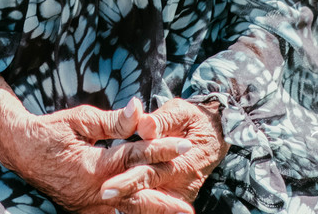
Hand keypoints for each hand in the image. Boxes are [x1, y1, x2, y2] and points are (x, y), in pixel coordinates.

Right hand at [5, 100, 193, 213]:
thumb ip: (113, 121)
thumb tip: (139, 109)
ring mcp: (86, 205)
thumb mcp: (81, 119)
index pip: (135, 157)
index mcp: (94, 167)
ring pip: (125, 211)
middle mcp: (92, 192)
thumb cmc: (51, 130)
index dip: (161, 150)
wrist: (21, 150)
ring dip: (150, 212)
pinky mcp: (82, 210)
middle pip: (136, 196)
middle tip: (188, 207)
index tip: (184, 146)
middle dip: (164, 200)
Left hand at [99, 99, 227, 208]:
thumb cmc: (192, 119)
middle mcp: (182, 182)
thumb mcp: (179, 112)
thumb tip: (144, 125)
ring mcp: (179, 193)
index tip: (106, 186)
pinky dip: (138, 204)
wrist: (214, 134)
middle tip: (103, 195)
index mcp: (183, 160)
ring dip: (129, 203)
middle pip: (148, 193)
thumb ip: (161, 120)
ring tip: (108, 203)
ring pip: (150, 204)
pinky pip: (154, 204)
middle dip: (124, 195)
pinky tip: (119, 204)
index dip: (129, 180)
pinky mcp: (176, 196)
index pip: (151, 173)